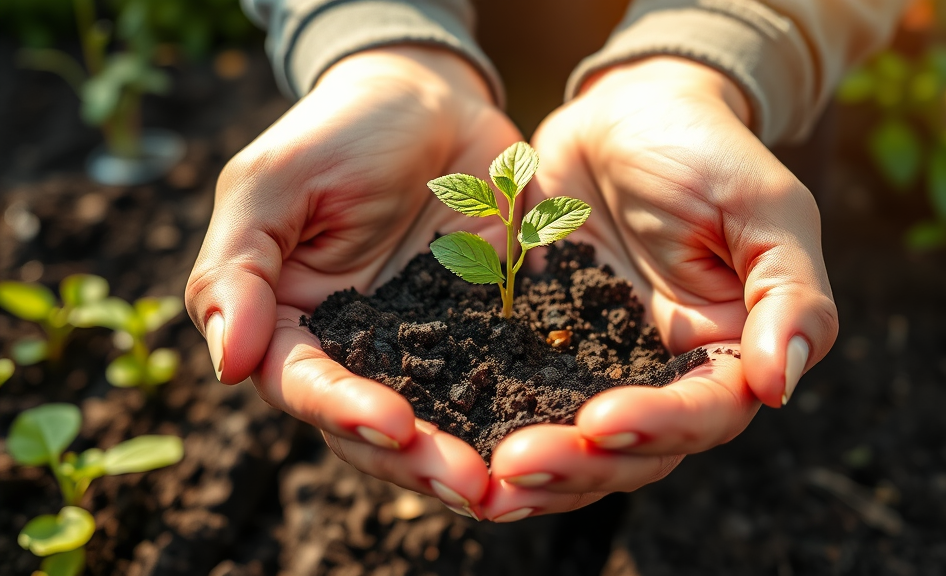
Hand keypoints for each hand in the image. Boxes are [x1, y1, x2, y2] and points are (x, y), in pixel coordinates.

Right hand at [185, 46, 521, 516]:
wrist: (429, 99)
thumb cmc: (340, 131)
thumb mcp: (273, 182)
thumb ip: (237, 269)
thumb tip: (226, 363)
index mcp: (292, 324)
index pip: (305, 386)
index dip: (343, 411)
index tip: (392, 422)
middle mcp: (357, 351)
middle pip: (373, 430)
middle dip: (416, 461)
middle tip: (470, 486)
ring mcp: (423, 350)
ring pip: (437, 426)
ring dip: (468, 461)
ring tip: (509, 490)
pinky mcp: (484, 337)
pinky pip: (499, 391)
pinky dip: (519, 423)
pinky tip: (554, 447)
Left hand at [481, 57, 838, 520]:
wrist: (623, 115)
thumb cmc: (705, 151)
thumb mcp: (764, 206)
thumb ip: (789, 293)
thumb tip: (779, 384)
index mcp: (726, 352)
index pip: (704, 414)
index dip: (658, 427)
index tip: (601, 419)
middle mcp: (662, 375)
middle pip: (633, 451)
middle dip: (580, 465)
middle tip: (518, 464)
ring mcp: (599, 367)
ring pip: (575, 447)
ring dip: (536, 472)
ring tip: (483, 484)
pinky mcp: (543, 350)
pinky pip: (520, 403)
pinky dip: (492, 431)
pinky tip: (453, 452)